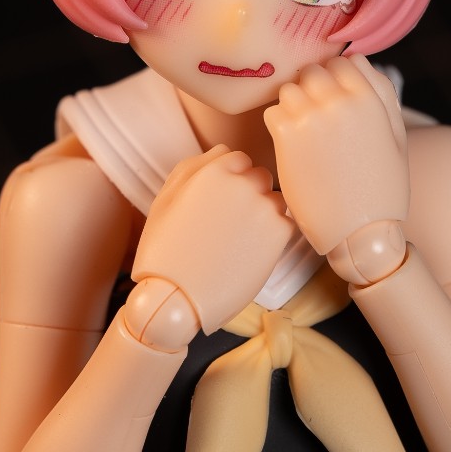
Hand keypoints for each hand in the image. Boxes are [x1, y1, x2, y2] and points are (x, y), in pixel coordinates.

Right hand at [131, 146, 292, 331]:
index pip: (238, 159)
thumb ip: (193, 167)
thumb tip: (222, 152)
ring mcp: (264, 206)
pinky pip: (286, 222)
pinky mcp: (279, 233)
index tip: (221, 203)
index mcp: (213, 170)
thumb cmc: (164, 251)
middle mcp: (242, 182)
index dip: (230, 181)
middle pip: (260, 176)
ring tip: (240, 240)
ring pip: (275, 199)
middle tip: (231, 224)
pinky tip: (251, 251)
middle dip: (250, 194)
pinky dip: (273, 235)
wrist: (176, 299)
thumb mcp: (165, 199)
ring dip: (264, 214)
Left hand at [265, 55, 409, 255]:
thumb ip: (382, 95)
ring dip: (292, 105)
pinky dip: (278, 125)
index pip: (342, 61)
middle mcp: (338, 101)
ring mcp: (309, 117)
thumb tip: (359, 62)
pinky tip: (291, 147)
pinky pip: (272, 112)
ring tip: (303, 133)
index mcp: (369, 98)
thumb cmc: (383, 189)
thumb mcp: (396, 137)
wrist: (360, 233)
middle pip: (312, 71)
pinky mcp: (285, 138)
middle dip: (312, 89)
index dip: (336, 79)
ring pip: (288, 89)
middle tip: (316, 119)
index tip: (334, 101)